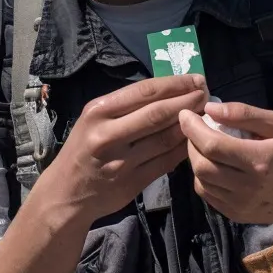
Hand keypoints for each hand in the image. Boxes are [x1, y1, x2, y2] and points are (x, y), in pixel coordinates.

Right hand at [38, 73, 209, 220]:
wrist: (66, 193)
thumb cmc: (82, 150)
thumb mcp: (93, 120)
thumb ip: (125, 107)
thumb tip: (169, 90)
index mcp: (99, 112)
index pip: (145, 91)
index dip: (175, 84)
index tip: (197, 79)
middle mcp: (108, 134)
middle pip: (158, 113)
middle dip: (188, 101)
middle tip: (207, 94)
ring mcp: (121, 161)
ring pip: (165, 138)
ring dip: (190, 125)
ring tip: (205, 114)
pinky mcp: (133, 182)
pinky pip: (166, 162)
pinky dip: (183, 149)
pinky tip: (194, 141)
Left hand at [179, 100, 272, 226]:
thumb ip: (244, 113)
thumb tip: (210, 109)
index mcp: (260, 161)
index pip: (213, 145)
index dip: (193, 128)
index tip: (185, 114)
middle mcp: (247, 186)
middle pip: (202, 165)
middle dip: (190, 143)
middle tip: (194, 129)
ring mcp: (239, 204)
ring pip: (200, 180)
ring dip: (195, 159)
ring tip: (203, 145)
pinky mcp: (233, 215)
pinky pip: (206, 193)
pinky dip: (202, 176)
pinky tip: (213, 165)